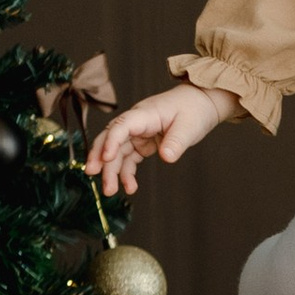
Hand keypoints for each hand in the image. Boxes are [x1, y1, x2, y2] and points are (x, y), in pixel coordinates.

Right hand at [85, 85, 231, 194]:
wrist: (201, 103)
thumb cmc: (194, 109)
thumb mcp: (189, 127)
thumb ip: (176, 142)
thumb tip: (166, 157)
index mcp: (145, 114)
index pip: (121, 126)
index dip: (111, 141)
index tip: (106, 159)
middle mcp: (136, 122)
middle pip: (111, 138)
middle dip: (100, 157)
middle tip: (94, 176)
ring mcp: (137, 133)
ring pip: (117, 152)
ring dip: (111, 171)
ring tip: (110, 191)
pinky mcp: (142, 142)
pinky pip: (128, 158)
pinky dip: (126, 173)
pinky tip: (129, 187)